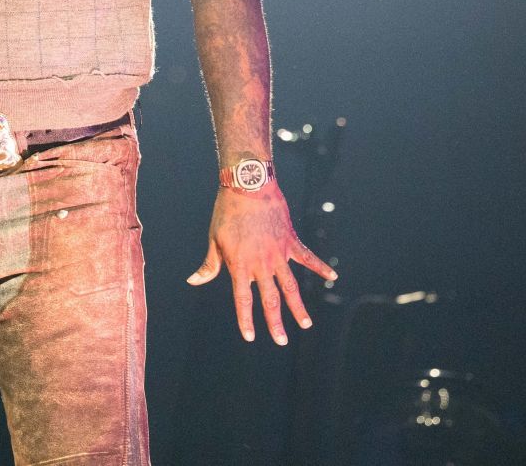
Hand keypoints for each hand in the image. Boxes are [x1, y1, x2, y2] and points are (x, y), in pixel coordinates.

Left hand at [186, 183, 336, 344]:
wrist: (247, 184)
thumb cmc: (226, 211)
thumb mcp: (214, 238)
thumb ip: (210, 265)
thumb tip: (194, 281)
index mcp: (239, 264)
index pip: (243, 299)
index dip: (246, 319)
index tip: (251, 337)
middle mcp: (260, 263)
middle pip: (270, 299)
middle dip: (275, 322)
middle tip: (281, 341)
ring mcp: (278, 253)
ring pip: (290, 286)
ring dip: (297, 307)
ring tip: (305, 325)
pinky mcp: (290, 240)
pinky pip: (307, 257)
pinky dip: (320, 267)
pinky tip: (332, 278)